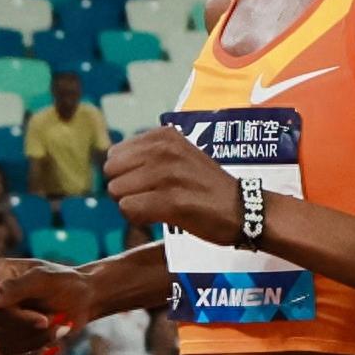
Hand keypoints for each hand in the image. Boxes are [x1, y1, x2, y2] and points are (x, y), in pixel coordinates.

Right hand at [0, 256, 98, 354]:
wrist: (83, 299)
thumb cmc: (66, 284)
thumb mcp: (44, 281)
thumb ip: (14, 288)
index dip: (19, 318)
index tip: (44, 320)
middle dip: (33, 329)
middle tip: (59, 319)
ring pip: (3, 343)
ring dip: (38, 340)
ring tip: (60, 327)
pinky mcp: (3, 338)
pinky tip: (51, 348)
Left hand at [103, 124, 240, 244]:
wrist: (245, 209)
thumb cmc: (207, 187)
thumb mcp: (179, 156)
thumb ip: (147, 154)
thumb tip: (109, 165)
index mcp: (164, 135)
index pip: (114, 154)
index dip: (126, 174)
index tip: (148, 184)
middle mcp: (164, 149)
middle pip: (111, 173)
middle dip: (124, 189)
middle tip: (150, 197)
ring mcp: (168, 174)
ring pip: (117, 192)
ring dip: (132, 205)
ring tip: (159, 207)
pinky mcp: (171, 201)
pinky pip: (129, 209)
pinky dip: (139, 219)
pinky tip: (161, 218)